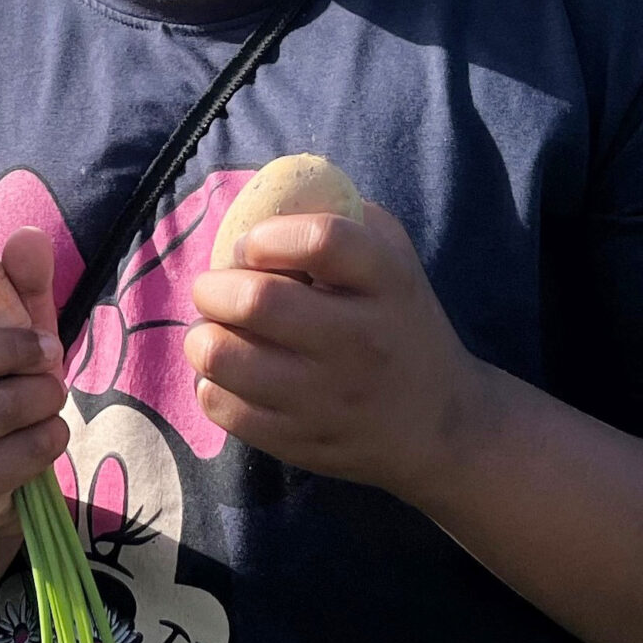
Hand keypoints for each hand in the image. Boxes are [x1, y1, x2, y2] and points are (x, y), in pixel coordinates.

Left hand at [184, 205, 491, 499]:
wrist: (439, 425)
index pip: (320, 240)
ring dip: (203, 337)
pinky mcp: (301, 441)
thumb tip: (263, 200)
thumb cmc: (398, 322)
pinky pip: (222, 406)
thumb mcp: (391, 258)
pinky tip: (232, 377)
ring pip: (224, 358)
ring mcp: (329, 398)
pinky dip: (210, 385)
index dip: (266, 236)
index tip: (251, 246)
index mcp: (387, 283)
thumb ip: (337, 217)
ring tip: (217, 332)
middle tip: (215, 290)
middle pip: (258, 300)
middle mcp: (361, 341)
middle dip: (214, 287)